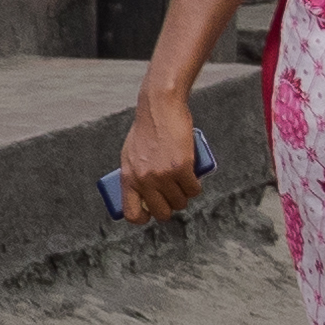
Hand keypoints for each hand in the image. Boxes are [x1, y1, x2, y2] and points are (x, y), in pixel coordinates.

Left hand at [111, 99, 203, 225]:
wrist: (160, 107)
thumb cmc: (146, 128)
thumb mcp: (130, 154)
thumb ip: (134, 175)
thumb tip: (140, 195)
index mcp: (128, 177)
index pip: (132, 213)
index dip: (144, 217)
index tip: (151, 212)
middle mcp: (144, 179)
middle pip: (162, 212)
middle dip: (170, 207)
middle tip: (174, 195)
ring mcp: (163, 175)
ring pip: (180, 202)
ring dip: (185, 196)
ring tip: (184, 183)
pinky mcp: (182, 167)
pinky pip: (193, 190)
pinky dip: (196, 187)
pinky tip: (194, 180)